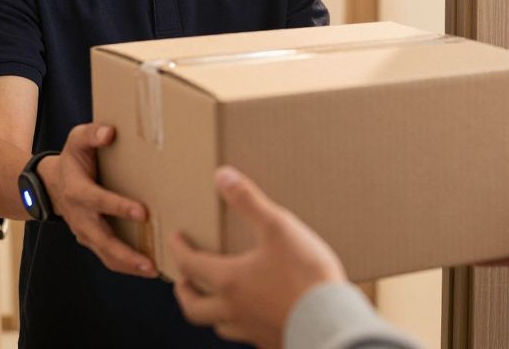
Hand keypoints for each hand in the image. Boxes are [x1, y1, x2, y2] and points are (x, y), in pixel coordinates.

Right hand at [43, 123, 157, 277]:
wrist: (51, 185)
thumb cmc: (73, 159)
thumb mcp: (77, 139)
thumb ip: (92, 133)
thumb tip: (110, 132)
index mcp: (78, 191)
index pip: (98, 201)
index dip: (119, 207)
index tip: (143, 212)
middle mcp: (81, 216)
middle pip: (102, 239)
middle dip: (125, 252)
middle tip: (149, 262)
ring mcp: (85, 232)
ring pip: (105, 254)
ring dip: (128, 265)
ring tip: (153, 270)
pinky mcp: (92, 241)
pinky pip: (108, 258)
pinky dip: (126, 266)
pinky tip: (149, 268)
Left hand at [168, 166, 346, 348]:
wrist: (333, 321)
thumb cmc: (306, 275)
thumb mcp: (278, 227)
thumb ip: (249, 201)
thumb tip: (222, 176)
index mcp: (229, 280)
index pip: (191, 265)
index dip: (179, 249)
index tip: (176, 239)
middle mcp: (234, 309)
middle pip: (194, 307)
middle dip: (184, 291)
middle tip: (184, 279)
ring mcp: (252, 330)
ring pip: (219, 326)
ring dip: (211, 312)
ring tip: (216, 298)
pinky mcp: (271, 341)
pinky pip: (247, 336)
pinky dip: (241, 325)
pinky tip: (254, 316)